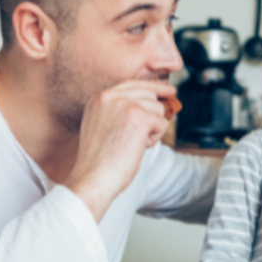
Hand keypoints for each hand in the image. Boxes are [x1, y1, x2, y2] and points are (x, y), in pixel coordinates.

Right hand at [65, 81, 176, 220]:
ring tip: (131, 145)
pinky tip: (137, 148)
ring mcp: (124, 104)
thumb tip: (156, 103)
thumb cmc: (100, 161)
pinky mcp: (139, 116)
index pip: (132, 84)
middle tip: (141, 136)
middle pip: (149, 95)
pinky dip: (154, 139)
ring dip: (152, 130)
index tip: (168, 91)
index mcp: (99, 98)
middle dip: (152, 116)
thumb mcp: (104, 126)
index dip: (153, 87)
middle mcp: (110, 96)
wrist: (93, 177)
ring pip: (158, 109)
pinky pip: (162, 123)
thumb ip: (122, 111)